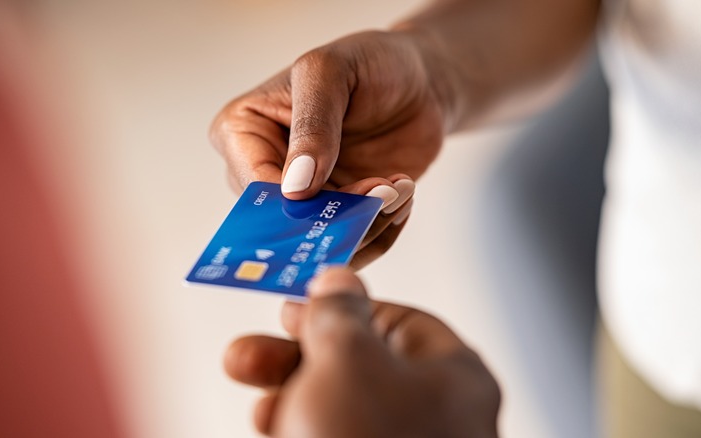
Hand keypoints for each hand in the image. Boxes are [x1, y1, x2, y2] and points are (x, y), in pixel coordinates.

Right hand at [210, 30, 447, 267]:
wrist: (418, 81)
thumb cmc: (367, 62)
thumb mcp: (330, 73)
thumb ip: (312, 124)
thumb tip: (295, 187)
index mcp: (243, 133)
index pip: (255, 186)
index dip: (296, 204)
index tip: (345, 198)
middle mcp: (265, 172)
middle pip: (287, 223)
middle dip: (338, 217)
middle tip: (384, 192)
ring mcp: (305, 198)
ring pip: (324, 240)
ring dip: (370, 223)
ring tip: (399, 186)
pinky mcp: (341, 213)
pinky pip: (357, 243)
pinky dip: (385, 227)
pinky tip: (403, 193)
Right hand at [224, 268, 500, 437]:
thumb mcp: (346, 359)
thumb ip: (339, 311)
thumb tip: (338, 278)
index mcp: (451, 375)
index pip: (398, 321)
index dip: (343, 307)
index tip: (296, 306)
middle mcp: (436, 415)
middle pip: (360, 364)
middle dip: (296, 352)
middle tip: (250, 350)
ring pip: (340, 405)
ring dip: (287, 389)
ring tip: (248, 384)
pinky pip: (333, 436)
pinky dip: (297, 426)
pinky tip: (269, 425)